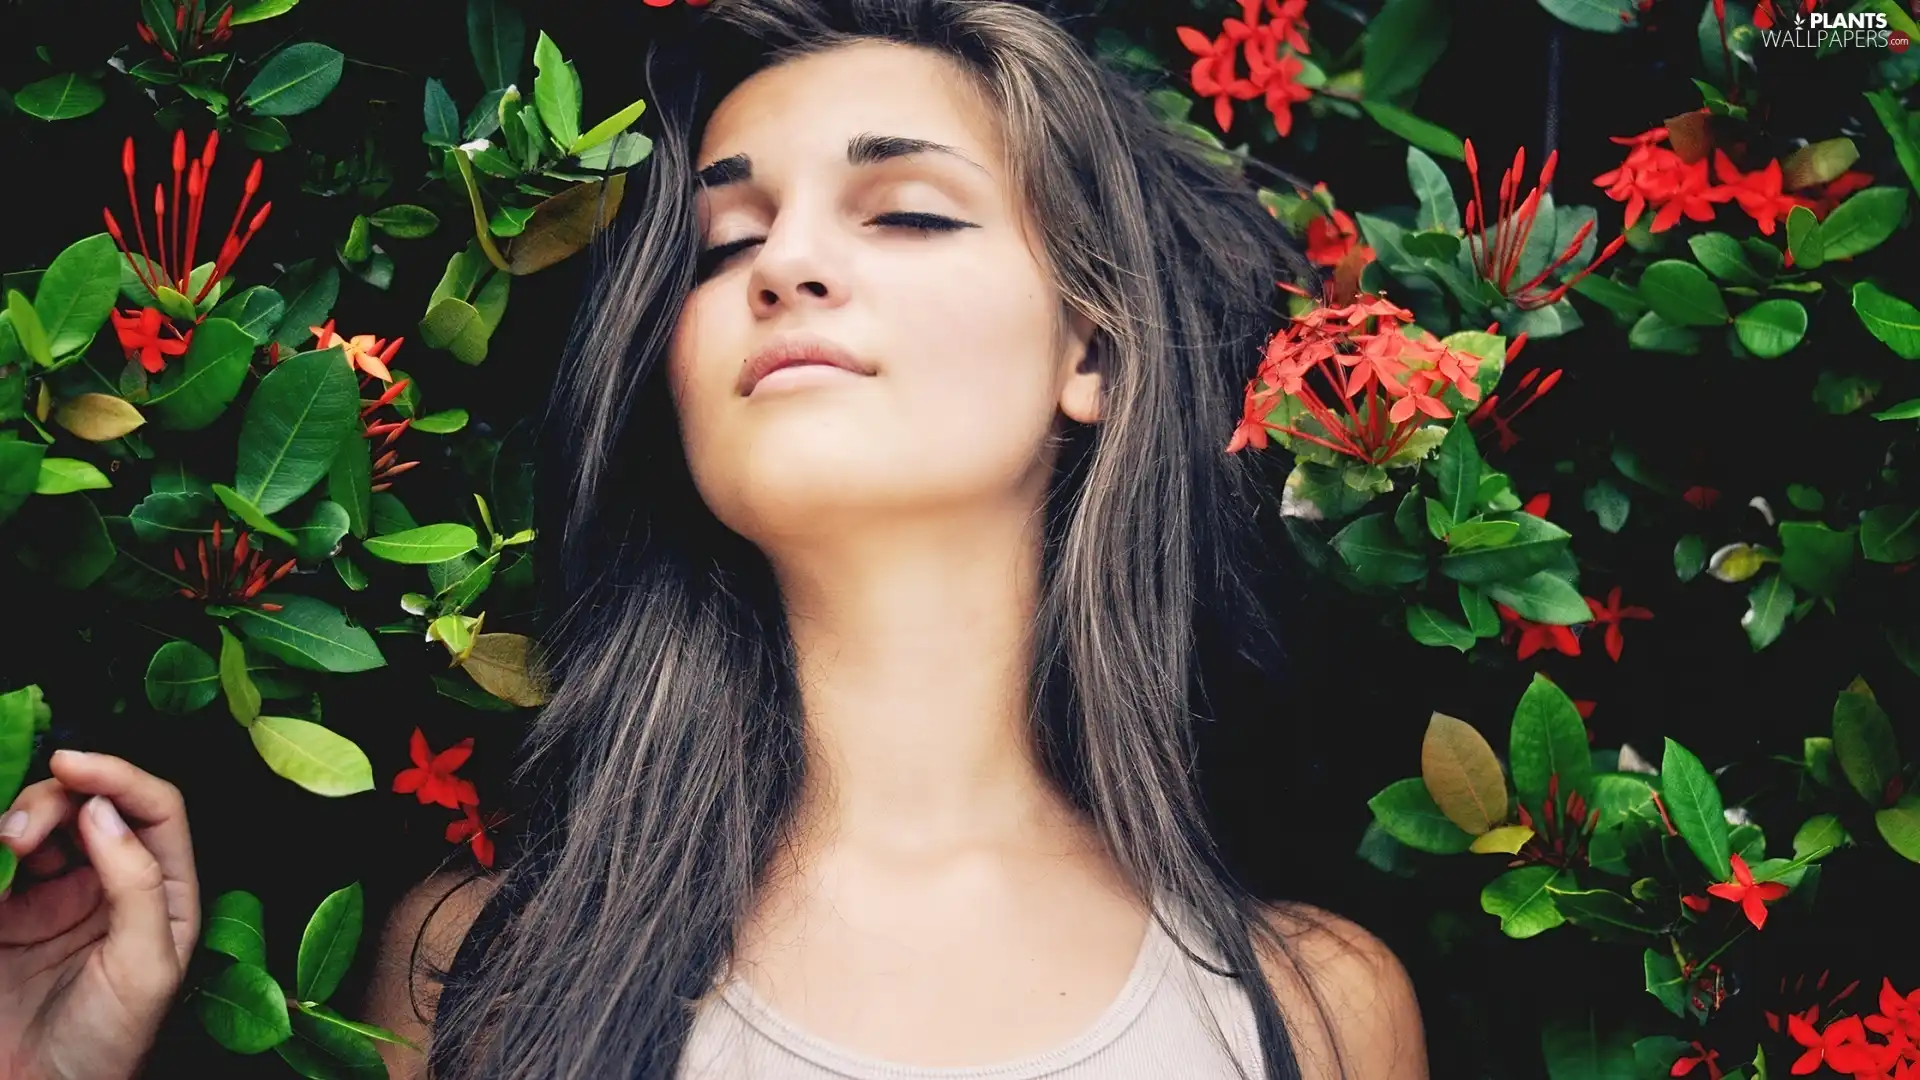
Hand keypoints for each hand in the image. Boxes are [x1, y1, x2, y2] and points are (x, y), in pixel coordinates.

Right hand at [0, 750, 199, 1079]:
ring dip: (18, 819)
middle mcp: (112, 881)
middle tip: (18, 833)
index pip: (153, 809)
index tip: (71, 764)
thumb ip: (134, 883)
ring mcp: (54, 896)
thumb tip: (104, 810)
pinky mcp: (5, 914)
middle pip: (90, 806)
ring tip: (3, 847)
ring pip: (40, 824)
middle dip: (54, 800)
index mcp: (163, 889)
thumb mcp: (145, 967)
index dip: (118, 775)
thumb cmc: (107, 1045)